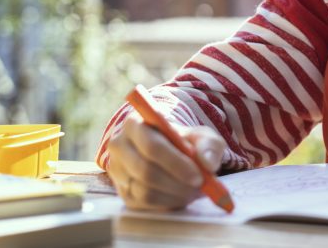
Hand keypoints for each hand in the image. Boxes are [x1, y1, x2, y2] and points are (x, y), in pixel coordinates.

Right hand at [105, 112, 224, 209]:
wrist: (170, 151)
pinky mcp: (121, 191)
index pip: (152, 146)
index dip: (176, 164)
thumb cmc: (184, 141)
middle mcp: (119, 146)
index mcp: (136, 124)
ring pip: (144, 190)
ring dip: (174, 195)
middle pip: (145, 171)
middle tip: (199, 188)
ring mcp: (117, 170)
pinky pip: (143, 204)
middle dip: (177, 183)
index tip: (198, 176)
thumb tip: (208, 163)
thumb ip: (209, 145)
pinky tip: (181, 195)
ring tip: (194, 191)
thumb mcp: (202, 136)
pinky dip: (166, 203)